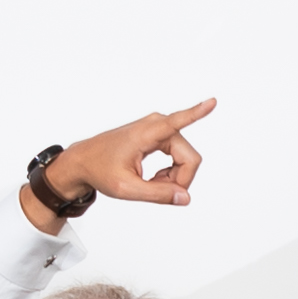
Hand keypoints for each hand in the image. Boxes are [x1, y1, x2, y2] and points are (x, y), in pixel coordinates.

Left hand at [25, 100, 216, 228]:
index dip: (197, 113)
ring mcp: (159, 129)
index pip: (177, 121)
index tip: (213, 101)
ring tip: (151, 184)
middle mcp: (157, 125)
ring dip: (173, 178)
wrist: (85, 161)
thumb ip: (157, 194)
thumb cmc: (100, 171)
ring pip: (186, 159)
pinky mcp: (160, 135)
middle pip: (190, 158)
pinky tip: (154, 178)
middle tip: (156, 191)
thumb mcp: (126, 189)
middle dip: (179, 180)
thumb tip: (185, 198)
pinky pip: (179, 157)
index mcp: (147, 133)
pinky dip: (170, 173)